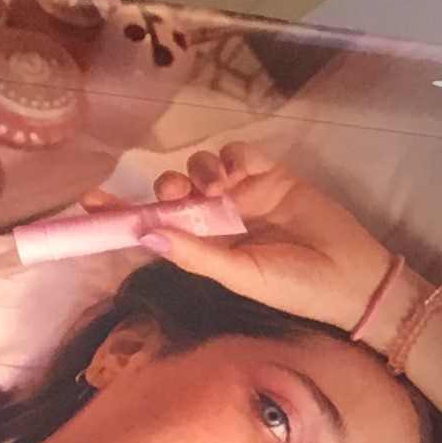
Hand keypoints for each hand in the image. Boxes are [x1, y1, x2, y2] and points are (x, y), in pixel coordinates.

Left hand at [136, 142, 403, 337]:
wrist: (352, 278)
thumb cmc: (296, 288)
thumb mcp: (241, 276)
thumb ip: (196, 255)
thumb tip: (145, 233)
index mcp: (206, 246)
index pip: (156, 224)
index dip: (122, 211)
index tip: (89, 201)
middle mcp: (220, 218)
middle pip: (175, 190)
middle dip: (166, 187)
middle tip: (176, 194)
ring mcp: (246, 195)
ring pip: (203, 167)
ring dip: (199, 170)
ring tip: (216, 187)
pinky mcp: (272, 176)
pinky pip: (240, 154)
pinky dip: (231, 155)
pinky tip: (238, 171)